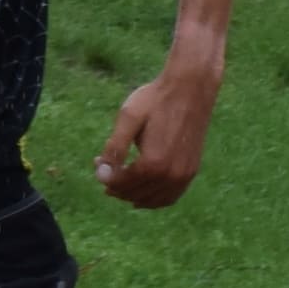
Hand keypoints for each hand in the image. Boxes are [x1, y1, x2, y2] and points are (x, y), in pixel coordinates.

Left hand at [99, 37, 222, 207]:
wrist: (191, 87)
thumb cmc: (156, 99)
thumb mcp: (128, 118)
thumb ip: (114, 148)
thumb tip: (101, 175)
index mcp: (153, 163)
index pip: (122, 183)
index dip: (106, 177)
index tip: (96, 163)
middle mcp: (171, 175)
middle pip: (136, 193)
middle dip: (116, 185)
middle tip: (105, 170)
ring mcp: (184, 175)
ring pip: (153, 200)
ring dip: (134, 195)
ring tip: (120, 182)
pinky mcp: (192, 170)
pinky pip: (171, 196)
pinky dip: (155, 199)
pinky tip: (144, 192)